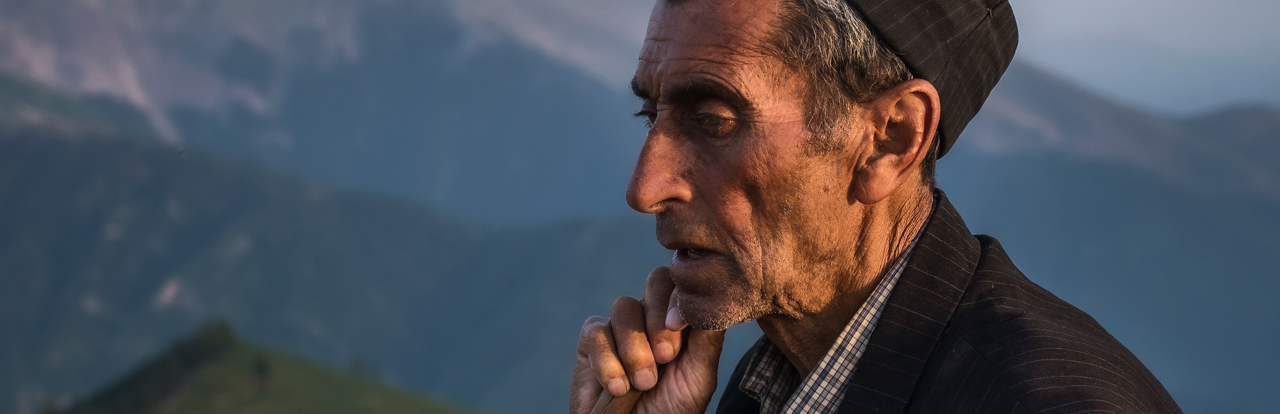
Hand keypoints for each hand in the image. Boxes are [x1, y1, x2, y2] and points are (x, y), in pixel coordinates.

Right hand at [570, 267, 725, 413]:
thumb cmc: (672, 409)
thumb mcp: (699, 376)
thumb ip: (707, 337)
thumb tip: (709, 299)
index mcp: (680, 319)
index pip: (682, 283)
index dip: (678, 298)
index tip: (678, 327)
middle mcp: (651, 316)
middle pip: (655, 282)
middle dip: (659, 320)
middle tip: (665, 357)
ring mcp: (619, 326)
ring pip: (624, 306)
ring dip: (635, 349)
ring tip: (643, 383)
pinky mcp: (590, 342)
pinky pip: (595, 332)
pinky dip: (608, 361)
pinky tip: (619, 387)